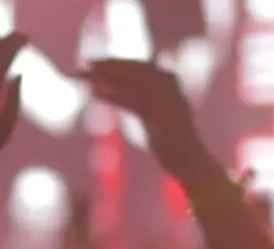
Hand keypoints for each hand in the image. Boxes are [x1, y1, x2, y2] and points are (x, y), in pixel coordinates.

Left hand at [83, 60, 209, 180]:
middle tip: (83, 64)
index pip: (136, 66)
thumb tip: (121, 94)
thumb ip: (140, 103)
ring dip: (105, 76)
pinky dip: (113, 95)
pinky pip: (132, 101)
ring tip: (82, 76)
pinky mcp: (159, 115)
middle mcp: (168, 84)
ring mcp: (165, 98)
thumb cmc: (171, 141)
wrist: (190, 161)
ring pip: (130, 81)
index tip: (91, 62)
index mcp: (168, 80)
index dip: (113, 62)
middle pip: (132, 69)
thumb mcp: (154, 116)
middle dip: (106, 65)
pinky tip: (94, 93)